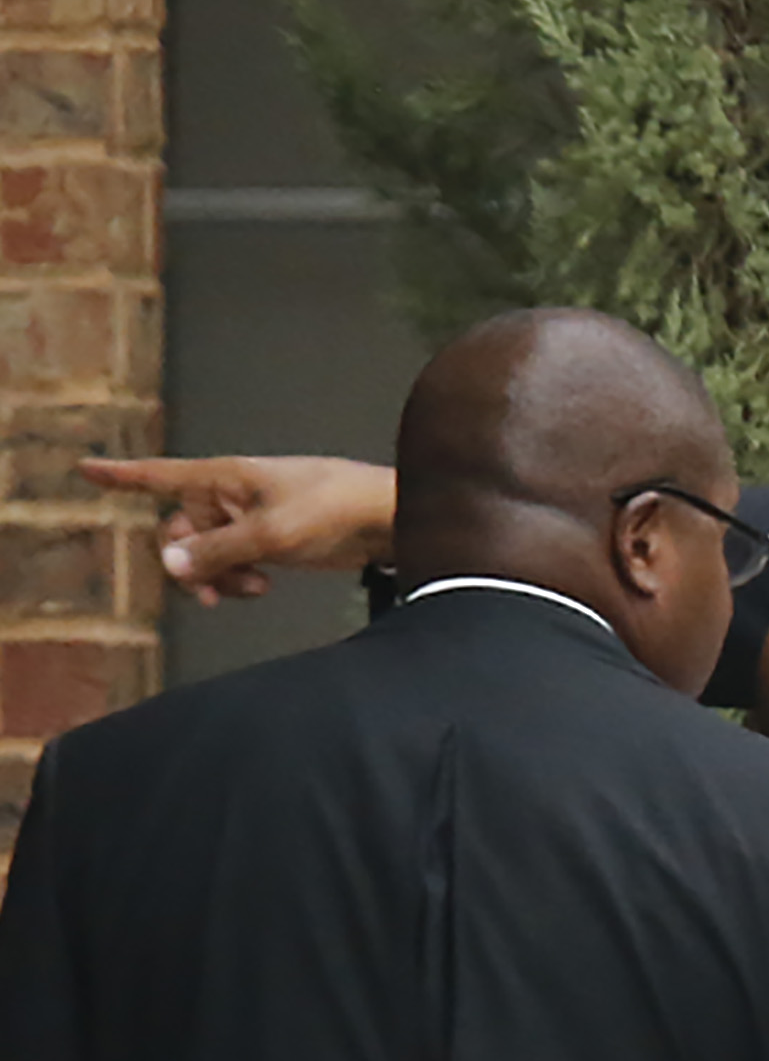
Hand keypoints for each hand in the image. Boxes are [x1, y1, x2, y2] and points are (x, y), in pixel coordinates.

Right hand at [81, 455, 397, 605]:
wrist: (391, 519)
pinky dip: (238, 576)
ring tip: (249, 589)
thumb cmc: (334, 510)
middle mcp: (232, 493)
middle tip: (208, 592)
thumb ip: (218, 550)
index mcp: (226, 477)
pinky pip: (234, 559)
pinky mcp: (273, 538)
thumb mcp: (271, 533)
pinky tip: (261, 588)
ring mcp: (252, 517)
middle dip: (189, 560)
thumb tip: (167, 562)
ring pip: (208, 550)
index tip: (85, 468)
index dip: (123, 475)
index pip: (162, 474)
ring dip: (216, 574)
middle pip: (181, 528)